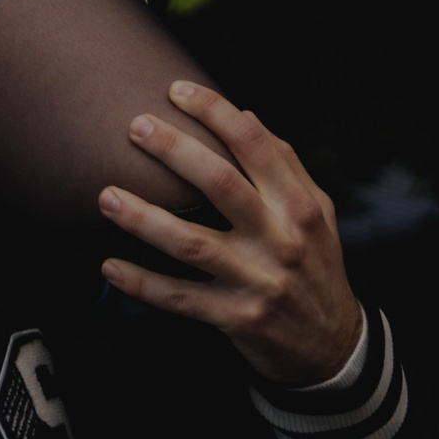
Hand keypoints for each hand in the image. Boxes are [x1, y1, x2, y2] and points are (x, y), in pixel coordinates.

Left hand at [101, 82, 366, 386]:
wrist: (334, 347)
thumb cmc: (315, 264)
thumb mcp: (316, 214)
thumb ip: (285, 165)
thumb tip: (246, 114)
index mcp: (298, 207)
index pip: (255, 146)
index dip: (215, 113)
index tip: (176, 90)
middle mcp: (280, 240)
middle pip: (221, 185)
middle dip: (174, 151)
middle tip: (134, 126)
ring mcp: (258, 281)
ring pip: (192, 244)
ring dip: (144, 219)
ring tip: (105, 197)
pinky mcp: (238, 319)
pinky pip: (180, 299)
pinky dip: (142, 284)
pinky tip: (109, 266)